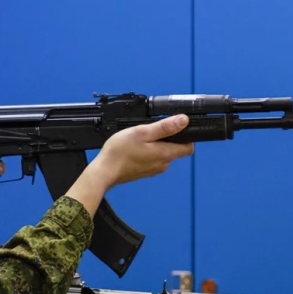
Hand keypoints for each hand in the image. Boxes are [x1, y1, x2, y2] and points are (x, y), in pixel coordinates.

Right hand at [66, 114, 193, 217]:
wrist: (104, 171)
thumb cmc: (120, 152)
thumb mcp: (142, 132)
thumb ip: (164, 127)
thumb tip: (184, 120)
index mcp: (166, 154)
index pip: (188, 147)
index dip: (186, 136)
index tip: (175, 128)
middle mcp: (162, 164)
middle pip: (174, 149)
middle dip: (166, 139)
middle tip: (149, 131)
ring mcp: (152, 170)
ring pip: (161, 154)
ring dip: (154, 146)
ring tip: (138, 140)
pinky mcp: (143, 172)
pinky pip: (150, 160)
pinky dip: (145, 153)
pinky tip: (133, 149)